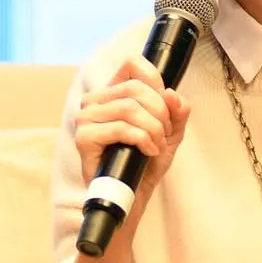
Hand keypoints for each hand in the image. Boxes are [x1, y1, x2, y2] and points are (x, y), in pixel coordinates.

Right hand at [76, 55, 192, 211]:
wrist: (132, 198)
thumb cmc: (145, 164)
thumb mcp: (169, 134)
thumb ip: (177, 112)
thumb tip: (172, 94)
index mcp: (112, 94)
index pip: (131, 64)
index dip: (154, 79)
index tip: (165, 104)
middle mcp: (95, 102)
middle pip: (135, 88)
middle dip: (159, 112)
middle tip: (163, 134)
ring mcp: (86, 120)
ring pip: (129, 108)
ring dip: (153, 128)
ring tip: (156, 145)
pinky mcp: (84, 139)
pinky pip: (120, 128)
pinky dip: (142, 139)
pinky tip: (147, 152)